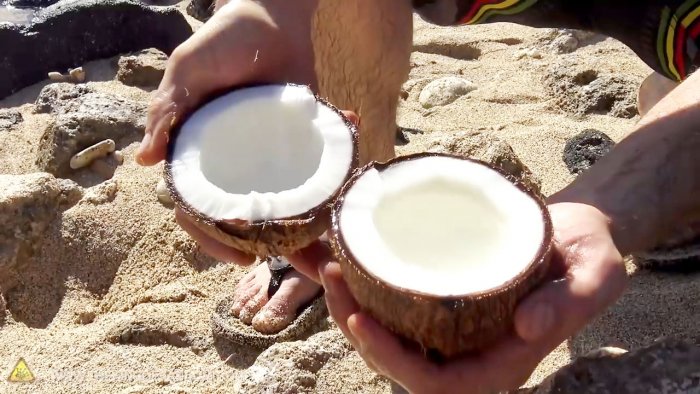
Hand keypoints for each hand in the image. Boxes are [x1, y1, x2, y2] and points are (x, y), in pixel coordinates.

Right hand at [136, 0, 317, 264]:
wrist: (276, 14)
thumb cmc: (224, 39)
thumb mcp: (188, 70)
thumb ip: (167, 111)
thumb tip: (142, 161)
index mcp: (204, 156)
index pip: (202, 211)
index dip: (215, 240)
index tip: (241, 258)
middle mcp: (239, 165)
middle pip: (249, 221)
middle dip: (272, 249)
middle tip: (301, 266)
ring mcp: (273, 158)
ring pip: (286, 209)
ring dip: (308, 237)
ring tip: (331, 259)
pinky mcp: (305, 146)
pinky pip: (319, 175)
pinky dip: (334, 189)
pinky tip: (348, 203)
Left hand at [318, 202, 627, 392]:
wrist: (578, 233)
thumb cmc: (590, 256)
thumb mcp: (595, 275)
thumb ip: (568, 304)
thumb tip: (525, 328)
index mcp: (504, 360)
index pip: (439, 383)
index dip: (394, 361)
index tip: (361, 320)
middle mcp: (472, 352)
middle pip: (400, 362)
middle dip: (357, 329)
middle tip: (333, 278)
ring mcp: (454, 328)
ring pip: (390, 335)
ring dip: (350, 307)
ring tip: (329, 266)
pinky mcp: (442, 301)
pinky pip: (396, 305)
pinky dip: (364, 287)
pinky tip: (342, 258)